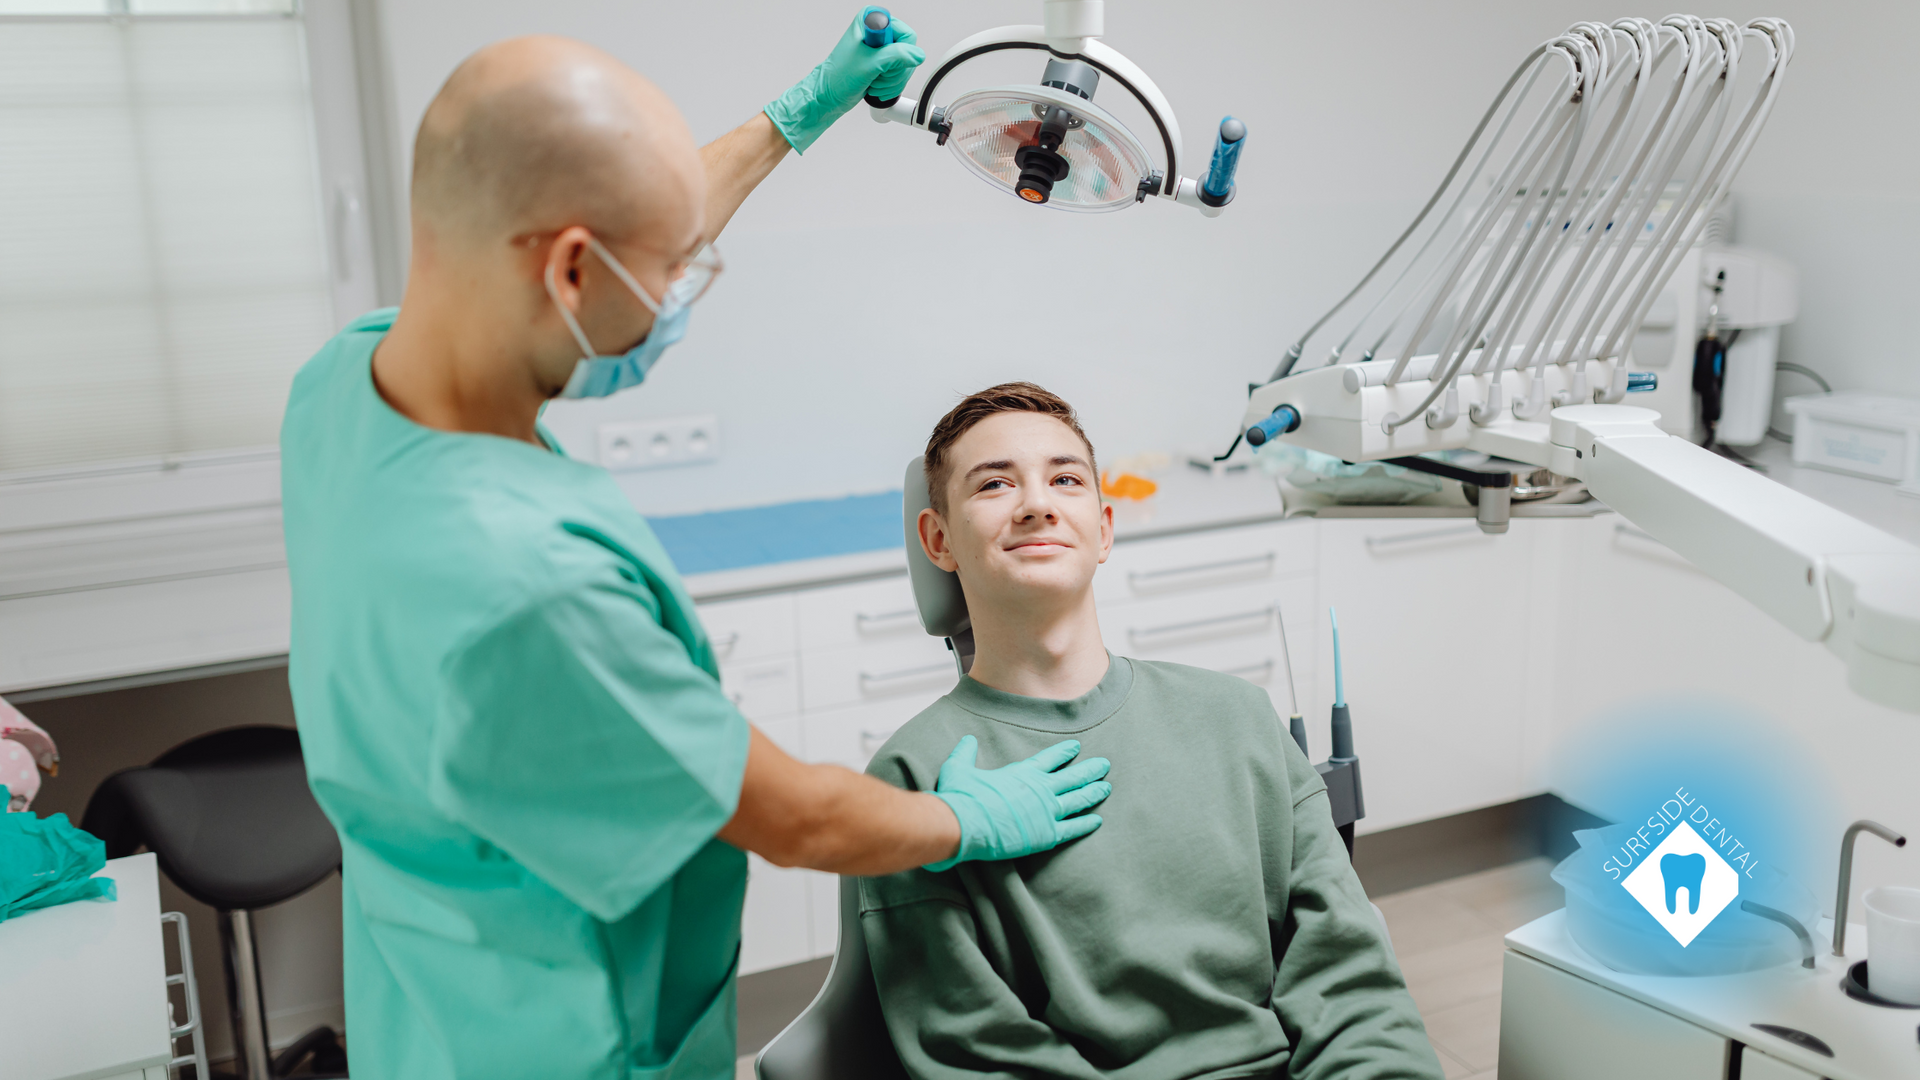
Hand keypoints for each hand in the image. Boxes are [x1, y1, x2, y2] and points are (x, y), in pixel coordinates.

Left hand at [764, 9, 925, 153]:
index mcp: (872, 21)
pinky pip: (900, 75)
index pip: (906, 35)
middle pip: (908, 52)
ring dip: (892, 81)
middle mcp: (878, 32)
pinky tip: (876, 86)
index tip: (882, 62)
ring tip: (874, 82)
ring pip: (906, 66)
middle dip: (894, 71)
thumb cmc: (838, 77)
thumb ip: (896, 56)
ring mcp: (881, 48)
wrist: (829, 95)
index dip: (899, 54)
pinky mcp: (883, 63)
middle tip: (877, 75)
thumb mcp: (869, 64)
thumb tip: (917, 55)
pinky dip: (891, 86)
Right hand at [925, 736, 1110, 871]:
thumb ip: (965, 753)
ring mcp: (1046, 812)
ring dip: (1093, 792)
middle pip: (1072, 777)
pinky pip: (1073, 828)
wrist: (963, 825)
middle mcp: (1039, 789)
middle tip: (1104, 765)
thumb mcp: (959, 769)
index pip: (1050, 759)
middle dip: (1090, 770)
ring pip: (1078, 799)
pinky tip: (1098, 820)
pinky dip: (1086, 824)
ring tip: (1107, 786)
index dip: (1064, 752)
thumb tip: (967, 740)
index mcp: (1021, 773)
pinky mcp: (1046, 834)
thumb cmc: (961, 798)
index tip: (1076, 747)